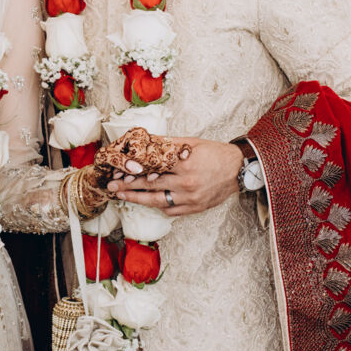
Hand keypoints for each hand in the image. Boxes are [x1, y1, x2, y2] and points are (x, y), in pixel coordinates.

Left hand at [108, 136, 242, 217]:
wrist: (238, 170)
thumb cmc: (215, 154)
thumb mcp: (191, 143)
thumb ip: (167, 143)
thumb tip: (146, 140)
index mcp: (185, 164)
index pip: (153, 168)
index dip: (134, 171)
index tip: (119, 172)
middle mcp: (186, 183)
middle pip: (151, 186)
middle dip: (129, 186)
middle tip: (112, 187)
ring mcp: (190, 198)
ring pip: (158, 201)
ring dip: (138, 199)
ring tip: (123, 196)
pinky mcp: (195, 208)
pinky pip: (171, 210)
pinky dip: (159, 206)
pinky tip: (148, 202)